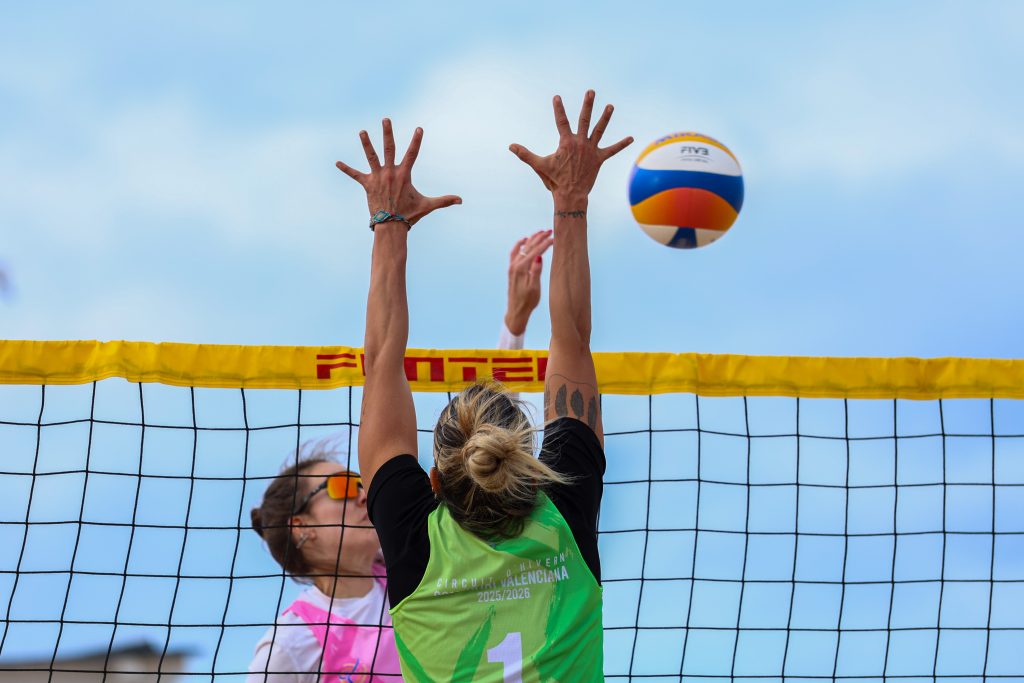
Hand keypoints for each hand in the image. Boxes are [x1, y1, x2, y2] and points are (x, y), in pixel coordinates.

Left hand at [336, 118, 460, 225]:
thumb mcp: (428, 205)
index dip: (416, 140)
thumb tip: (461, 200)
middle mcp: (390, 172)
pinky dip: (346, 169)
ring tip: (362, 131)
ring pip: (371, 156)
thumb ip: (444, 200)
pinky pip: (355, 175)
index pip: (412, 153)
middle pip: (389, 148)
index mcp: (404, 174)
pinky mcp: (367, 185)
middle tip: (386, 119)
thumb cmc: (410, 215)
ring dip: (366, 143)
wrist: (391, 226)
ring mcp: (377, 177)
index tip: (419, 128)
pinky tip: (336, 162)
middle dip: (387, 133)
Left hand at [505, 230, 553, 334]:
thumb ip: (536, 271)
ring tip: (540, 232)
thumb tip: (539, 256)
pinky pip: (515, 252)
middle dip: (539, 237)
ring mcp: (512, 266)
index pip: (535, 251)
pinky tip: (525, 241)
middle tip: (549, 231)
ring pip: (522, 247)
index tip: (554, 238)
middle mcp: (515, 265)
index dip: (546, 243)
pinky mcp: (512, 269)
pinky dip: (520, 244)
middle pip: (528, 246)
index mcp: (521, 268)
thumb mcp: (534, 288)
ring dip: (531, 238)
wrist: (516, 311)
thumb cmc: (528, 301)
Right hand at [509, 90, 632, 204]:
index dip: (559, 109)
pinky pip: (612, 150)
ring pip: (600, 130)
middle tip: (591, 92)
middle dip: (588, 105)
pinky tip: (632, 138)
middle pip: (585, 120)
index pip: (561, 121)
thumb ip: (525, 154)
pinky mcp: (599, 159)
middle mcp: (580, 143)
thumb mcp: (539, 166)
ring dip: (606, 117)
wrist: (570, 195)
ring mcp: (591, 150)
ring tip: (611, 106)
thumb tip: (510, 146)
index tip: (557, 97)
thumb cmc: (554, 180)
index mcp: (566, 142)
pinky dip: (621, 144)